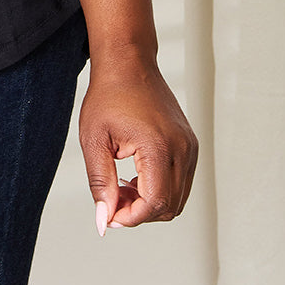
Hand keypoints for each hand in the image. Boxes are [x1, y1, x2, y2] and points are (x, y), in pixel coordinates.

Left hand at [79, 55, 197, 232]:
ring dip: (150, 202)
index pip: (155, 203)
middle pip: (170, 207)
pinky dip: (160, 188)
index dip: (131, 217)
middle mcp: (182, 149)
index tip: (109, 213)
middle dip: (140, 212)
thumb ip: (101, 183)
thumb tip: (104, 220)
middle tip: (112, 197)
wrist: (128, 64)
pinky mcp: (190, 145)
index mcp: (159, 147)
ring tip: (121, 184)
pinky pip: (181, 182)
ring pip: (178, 198)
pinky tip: (135, 175)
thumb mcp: (94, 140)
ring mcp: (190, 147)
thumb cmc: (108, 95)